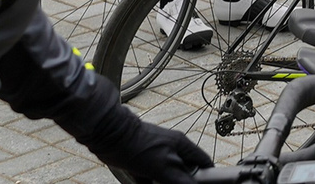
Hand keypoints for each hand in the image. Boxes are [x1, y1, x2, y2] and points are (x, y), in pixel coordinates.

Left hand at [84, 107, 213, 182]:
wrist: (109, 136)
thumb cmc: (139, 146)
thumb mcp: (164, 166)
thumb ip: (181, 179)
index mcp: (182, 146)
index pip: (203, 162)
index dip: (206, 177)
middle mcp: (172, 151)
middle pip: (184, 174)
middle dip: (180, 183)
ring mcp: (157, 157)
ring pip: (166, 178)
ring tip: (153, 183)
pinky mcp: (142, 164)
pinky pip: (149, 180)